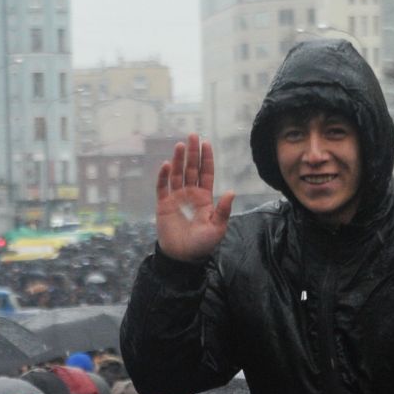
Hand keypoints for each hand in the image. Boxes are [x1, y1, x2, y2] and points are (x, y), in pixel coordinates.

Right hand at [155, 135, 234, 263]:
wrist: (183, 257)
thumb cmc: (202, 244)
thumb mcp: (217, 228)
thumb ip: (223, 209)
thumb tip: (231, 191)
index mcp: (204, 198)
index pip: (205, 173)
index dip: (206, 158)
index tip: (206, 143)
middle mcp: (190, 194)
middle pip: (191, 169)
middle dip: (192, 153)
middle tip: (193, 135)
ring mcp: (176, 198)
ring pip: (177, 174)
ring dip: (179, 160)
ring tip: (180, 145)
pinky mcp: (163, 205)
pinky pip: (163, 187)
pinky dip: (164, 176)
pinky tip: (167, 165)